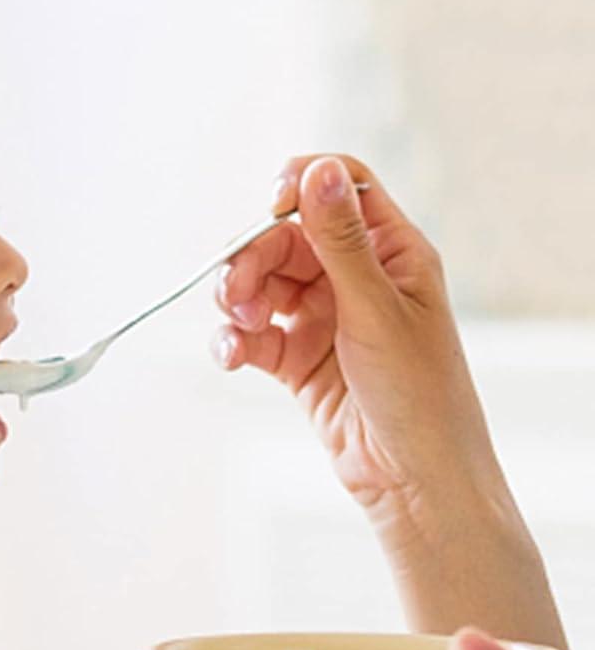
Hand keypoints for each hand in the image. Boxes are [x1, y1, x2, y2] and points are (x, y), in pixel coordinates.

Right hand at [212, 155, 505, 530]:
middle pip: (285, 240)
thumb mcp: (376, 309)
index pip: (342, 189)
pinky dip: (234, 341)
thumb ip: (339, 242)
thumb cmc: (419, 394)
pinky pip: (254, 334)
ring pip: (262, 286)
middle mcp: (356, 278)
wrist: (413, 478)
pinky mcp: (298, 359)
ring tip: (237, 329)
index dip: (300, 186)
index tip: (268, 207)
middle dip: (251, 260)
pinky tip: (230, 357)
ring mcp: (325, 319)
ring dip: (237, 301)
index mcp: (392, 252)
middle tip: (234, 296)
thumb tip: (317, 172)